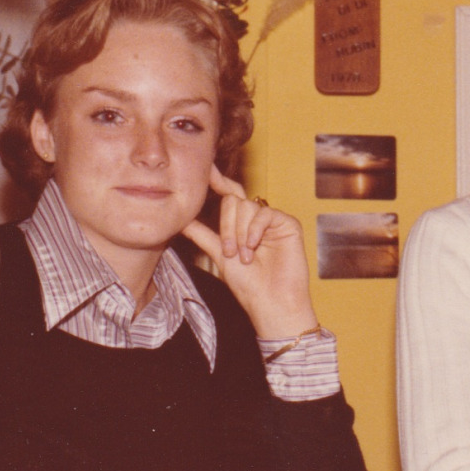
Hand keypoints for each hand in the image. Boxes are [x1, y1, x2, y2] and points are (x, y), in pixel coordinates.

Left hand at [181, 167, 318, 337]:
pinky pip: (265, 213)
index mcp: (242, 225)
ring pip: (247, 207)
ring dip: (239, 233)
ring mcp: (274, 221)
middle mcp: (258, 220)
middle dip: (226, 226)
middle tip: (230, 252)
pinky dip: (254, 230)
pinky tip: (253, 247)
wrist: (271, 302)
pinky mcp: (289, 224)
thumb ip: (202, 235)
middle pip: (234, 201)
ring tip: (244, 256)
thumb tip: (180, 220)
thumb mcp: (218, 255)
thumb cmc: (249, 286)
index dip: (218, 181)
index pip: (229, 196)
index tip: (206, 168)